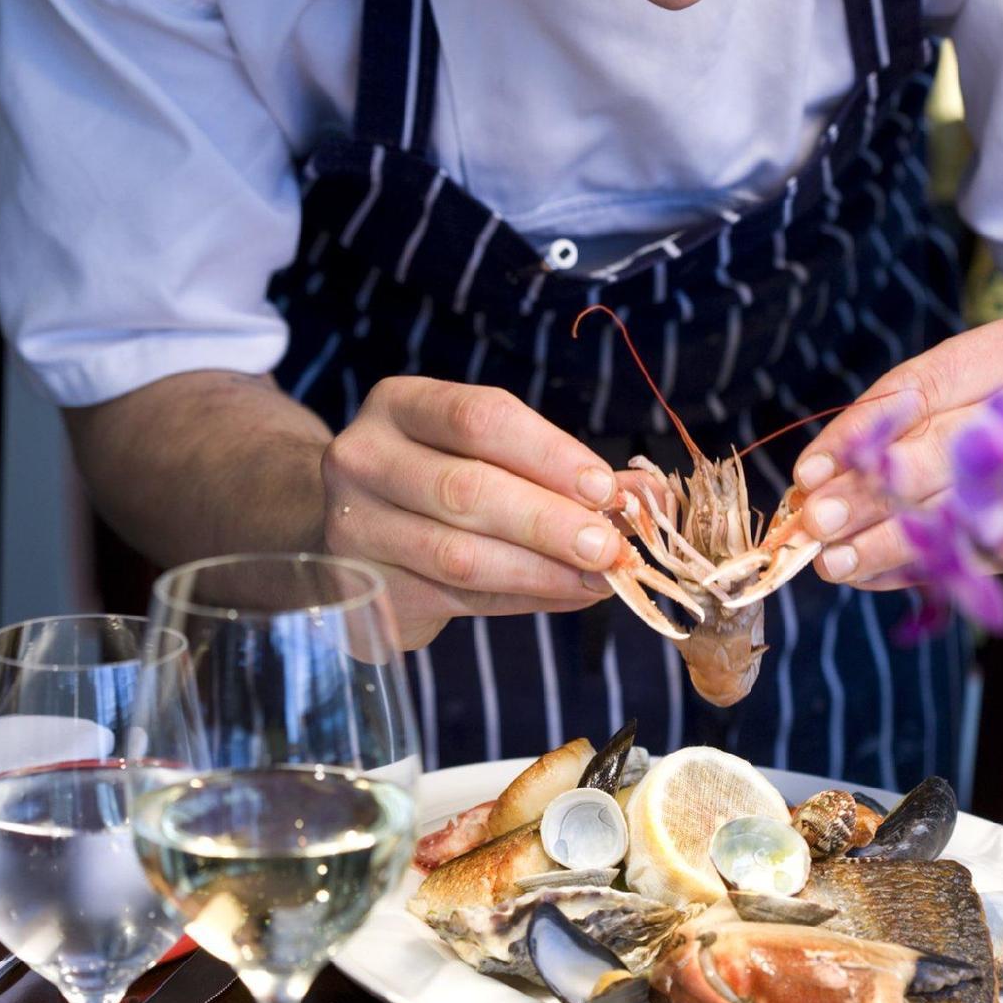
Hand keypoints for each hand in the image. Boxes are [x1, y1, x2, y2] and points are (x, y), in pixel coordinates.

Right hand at [322, 378, 621, 648]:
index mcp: (400, 405)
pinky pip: (457, 597)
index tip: (606, 489)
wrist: (360, 535)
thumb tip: (648, 494)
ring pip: (459, 554)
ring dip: (542, 569)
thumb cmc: (440, 481)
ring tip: (597, 578)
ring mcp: (355, 526)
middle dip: (550, 522)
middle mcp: (364, 457)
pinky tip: (566, 594)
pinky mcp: (367, 589)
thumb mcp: (490, 456)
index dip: (550, 454)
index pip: (479, 418)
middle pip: (467, 489)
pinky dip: (522, 597)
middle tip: (609, 547)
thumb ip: (564, 471)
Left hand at [791, 317, 1002, 590]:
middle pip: (944, 452)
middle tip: (816, 521)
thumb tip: (814, 479)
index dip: (859, 433)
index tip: (808, 473)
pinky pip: (981, 556)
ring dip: (889, 541)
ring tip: (834, 561)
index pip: (922, 387)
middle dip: (871, 492)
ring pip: (960, 513)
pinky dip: (920, 569)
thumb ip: (893, 422)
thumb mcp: (960, 392)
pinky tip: (873, 576)